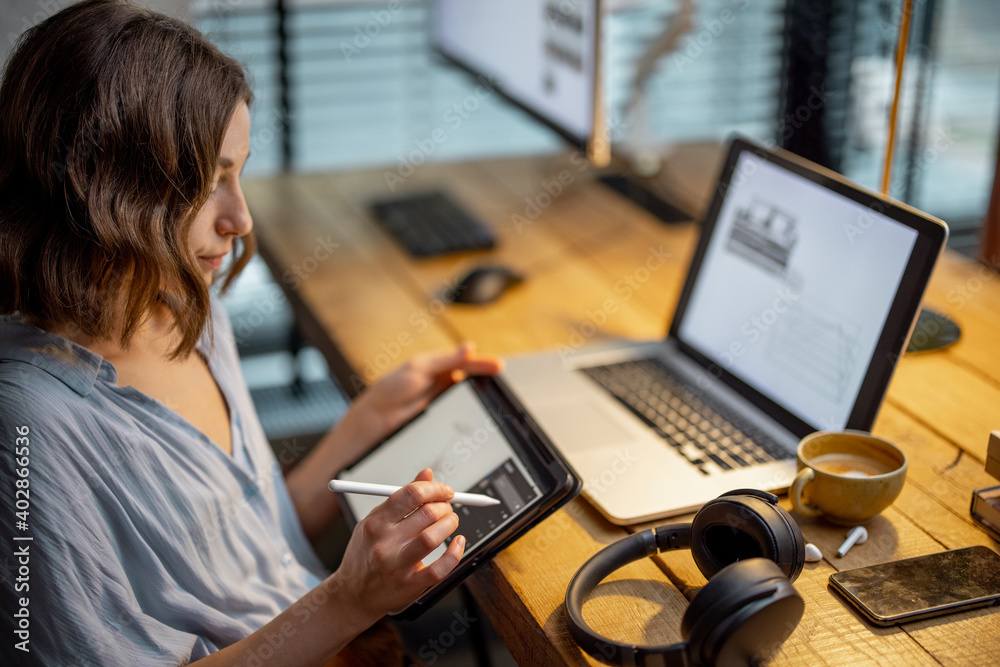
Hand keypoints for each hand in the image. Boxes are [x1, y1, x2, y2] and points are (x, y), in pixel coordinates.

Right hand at [330, 469, 465, 620]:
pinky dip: (455, 553)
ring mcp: (398, 565)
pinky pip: (440, 568)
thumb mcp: (375, 521)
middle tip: (448, 507)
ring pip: (433, 537)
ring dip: (450, 524)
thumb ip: (403, 497)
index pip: (411, 494)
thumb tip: (427, 473)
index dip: (434, 488)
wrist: (353, 595)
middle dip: (445, 506)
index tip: (445, 491)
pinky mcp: (411, 584)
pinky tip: (458, 542)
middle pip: (426, 514)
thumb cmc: (365, 554)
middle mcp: (385, 542)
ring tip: (451, 522)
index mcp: (376, 522)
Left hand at [351, 342, 501, 446]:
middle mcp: (441, 379)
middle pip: (469, 376)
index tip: (499, 366)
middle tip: (500, 378)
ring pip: (466, 393)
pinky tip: (479, 411)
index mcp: (437, 364)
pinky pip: (460, 409)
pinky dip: (470, 409)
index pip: (465, 361)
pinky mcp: (440, 413)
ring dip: (479, 393)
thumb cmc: (393, 388)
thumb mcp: (421, 368)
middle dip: (485, 376)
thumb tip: (469, 347)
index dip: (482, 363)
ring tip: (494, 394)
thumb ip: (447, 360)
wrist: (378, 418)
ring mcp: (442, 397)